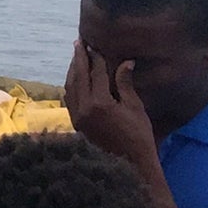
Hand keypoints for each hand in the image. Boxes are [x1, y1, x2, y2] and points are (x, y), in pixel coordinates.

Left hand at [64, 41, 157, 164]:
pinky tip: (75, 79)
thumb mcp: (135, 108)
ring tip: (76, 57)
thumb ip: (126, 84)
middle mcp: (84, 109)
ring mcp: (77, 117)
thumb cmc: (138, 136)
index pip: (96, 74)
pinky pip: (69, 99)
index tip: (94, 45)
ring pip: (70, 87)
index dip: (95, 58)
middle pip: (78, 77)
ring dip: (73, 71)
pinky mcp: (76, 124)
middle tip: (78, 43)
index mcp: (100, 103)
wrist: (128, 164)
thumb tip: (125, 62)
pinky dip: (71, 86)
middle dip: (78, 59)